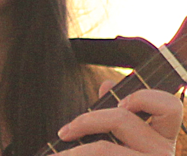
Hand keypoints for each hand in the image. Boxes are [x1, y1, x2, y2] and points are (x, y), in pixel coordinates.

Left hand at [56, 80, 183, 154]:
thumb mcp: (124, 144)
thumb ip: (118, 117)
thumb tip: (108, 83)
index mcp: (163, 141)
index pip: (170, 107)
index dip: (144, 96)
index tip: (116, 100)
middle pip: (123, 119)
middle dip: (86, 120)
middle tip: (64, 131)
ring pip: (105, 148)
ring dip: (74, 151)